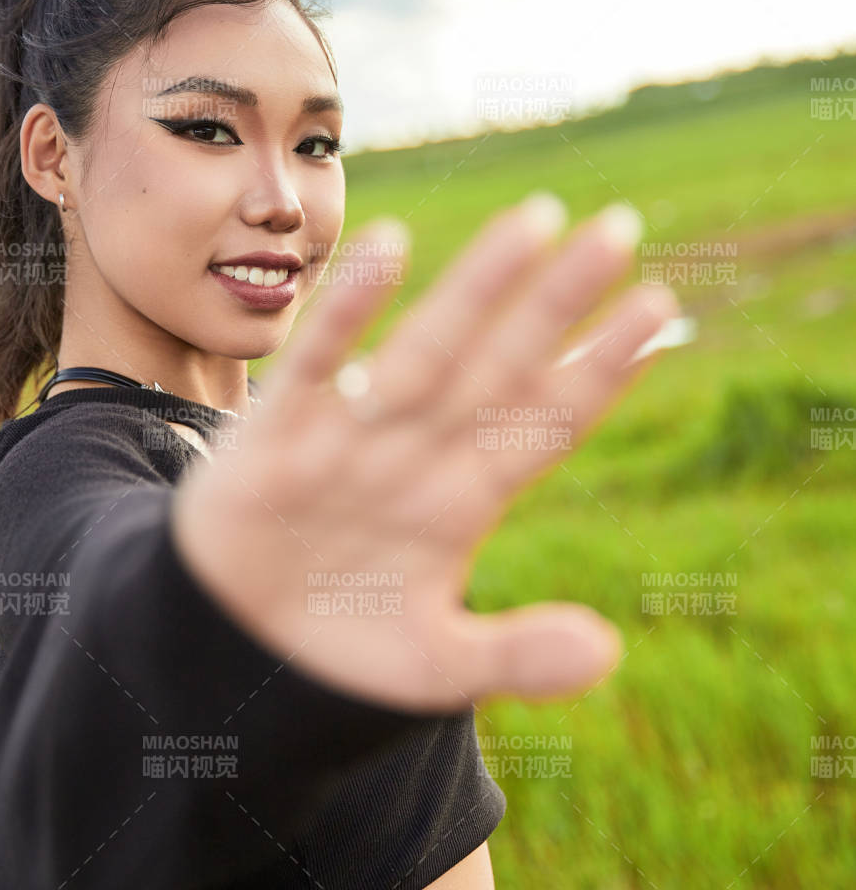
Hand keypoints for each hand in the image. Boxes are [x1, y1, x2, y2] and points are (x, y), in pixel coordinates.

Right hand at [169, 195, 681, 715]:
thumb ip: (515, 658)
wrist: (231, 651)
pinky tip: (391, 245)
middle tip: (618, 228)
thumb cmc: (339, 645)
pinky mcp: (279, 435)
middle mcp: (418, 454)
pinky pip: (319, 362)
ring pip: (426, 351)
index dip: (599, 370)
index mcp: (463, 502)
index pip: (544, 423)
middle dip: (557, 303)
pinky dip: (350, 310)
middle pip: (500, 368)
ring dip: (478, 288)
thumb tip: (607, 653)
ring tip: (534, 221)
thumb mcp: (434, 668)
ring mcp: (352, 437)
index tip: (658, 314)